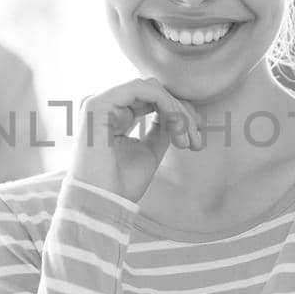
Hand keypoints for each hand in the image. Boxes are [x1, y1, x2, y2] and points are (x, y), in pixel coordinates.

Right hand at [71, 78, 202, 203]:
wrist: (101, 204)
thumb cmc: (121, 185)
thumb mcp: (150, 151)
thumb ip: (161, 129)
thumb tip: (179, 113)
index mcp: (113, 116)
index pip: (151, 101)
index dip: (179, 113)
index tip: (196, 138)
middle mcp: (105, 106)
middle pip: (154, 92)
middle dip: (182, 112)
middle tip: (196, 140)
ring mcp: (99, 103)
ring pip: (151, 88)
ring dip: (176, 110)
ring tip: (185, 139)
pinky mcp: (98, 104)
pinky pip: (142, 90)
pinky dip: (166, 104)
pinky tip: (176, 125)